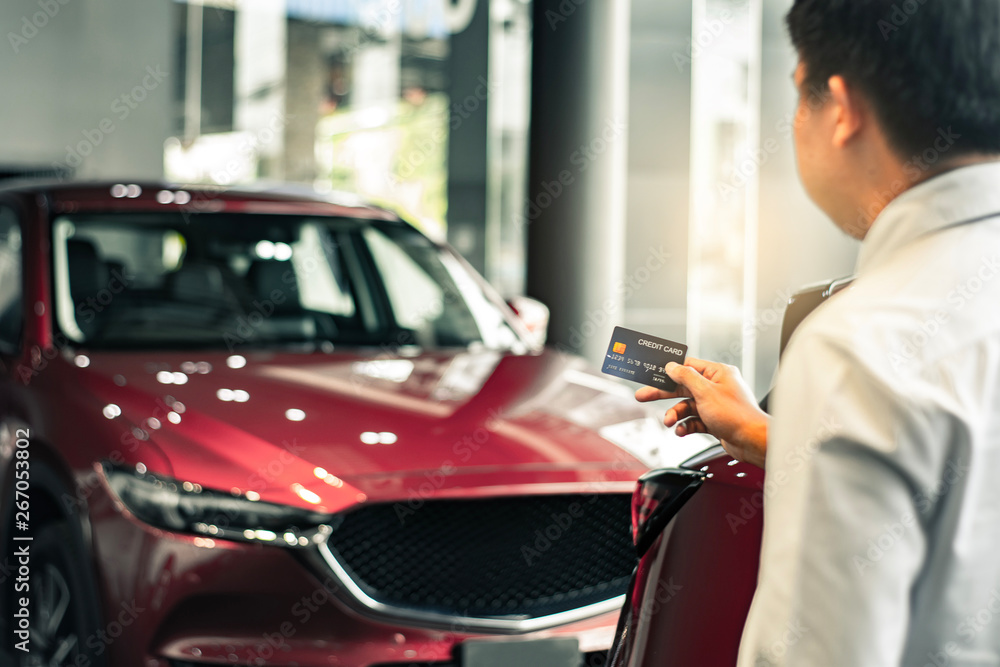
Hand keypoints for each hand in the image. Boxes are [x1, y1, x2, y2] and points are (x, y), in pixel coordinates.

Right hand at [635, 357, 768, 468]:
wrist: (752, 442)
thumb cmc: (737, 415)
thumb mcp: (705, 392)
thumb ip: (685, 377)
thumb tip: (672, 366)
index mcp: (718, 373)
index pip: (688, 366)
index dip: (669, 370)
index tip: (653, 373)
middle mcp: (716, 387)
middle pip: (683, 387)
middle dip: (664, 394)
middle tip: (643, 395)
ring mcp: (715, 404)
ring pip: (687, 406)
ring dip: (676, 414)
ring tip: (669, 422)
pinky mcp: (714, 421)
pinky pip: (694, 420)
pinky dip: (686, 425)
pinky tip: (682, 430)